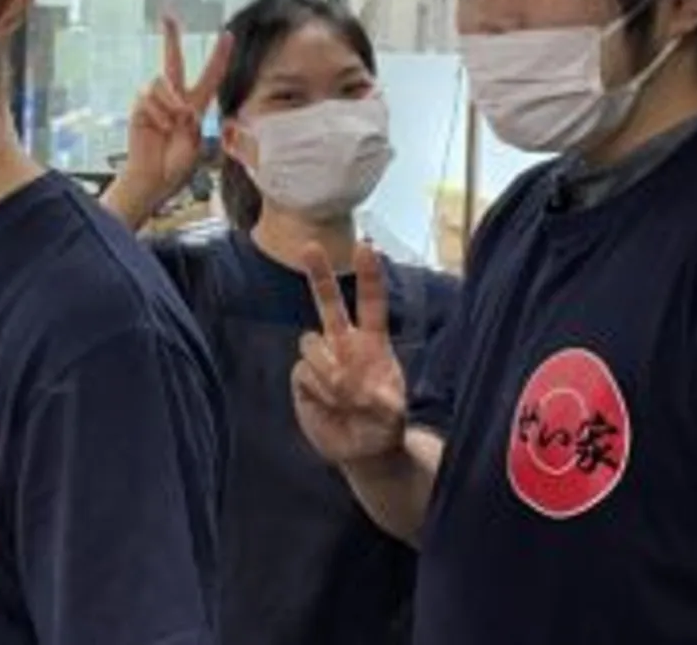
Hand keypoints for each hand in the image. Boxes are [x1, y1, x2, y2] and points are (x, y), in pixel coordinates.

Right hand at [121, 16, 231, 210]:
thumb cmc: (176, 166)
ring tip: (171, 125)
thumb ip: (193, 123)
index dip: (219, 55)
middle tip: (167, 15)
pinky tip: (158, 128)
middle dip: (171, 38)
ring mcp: (156, 102)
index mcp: (196, 105)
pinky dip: (157, 113)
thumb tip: (184, 107)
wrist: (153, 178)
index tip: (227, 35)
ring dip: (170, 103)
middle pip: (172, 60)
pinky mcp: (140, 107)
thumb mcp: (195, 145)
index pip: (210, 75)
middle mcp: (175, 98)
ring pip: (163, 82)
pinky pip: (149, 97)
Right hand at [291, 242, 406, 466]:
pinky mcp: (302, 378)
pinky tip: (329, 406)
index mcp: (373, 344)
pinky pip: (303, 374)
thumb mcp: (395, 416)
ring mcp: (321, 359)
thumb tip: (360, 389)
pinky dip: (318, 392)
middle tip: (310, 245)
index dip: (368, 276)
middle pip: (328, 303)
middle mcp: (344, 344)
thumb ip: (383, 402)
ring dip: (328, 372)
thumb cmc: (384, 426)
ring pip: (312, 344)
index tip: (366, 247)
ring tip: (344, 398)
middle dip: (318, 274)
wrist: (360, 451)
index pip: (371, 303)